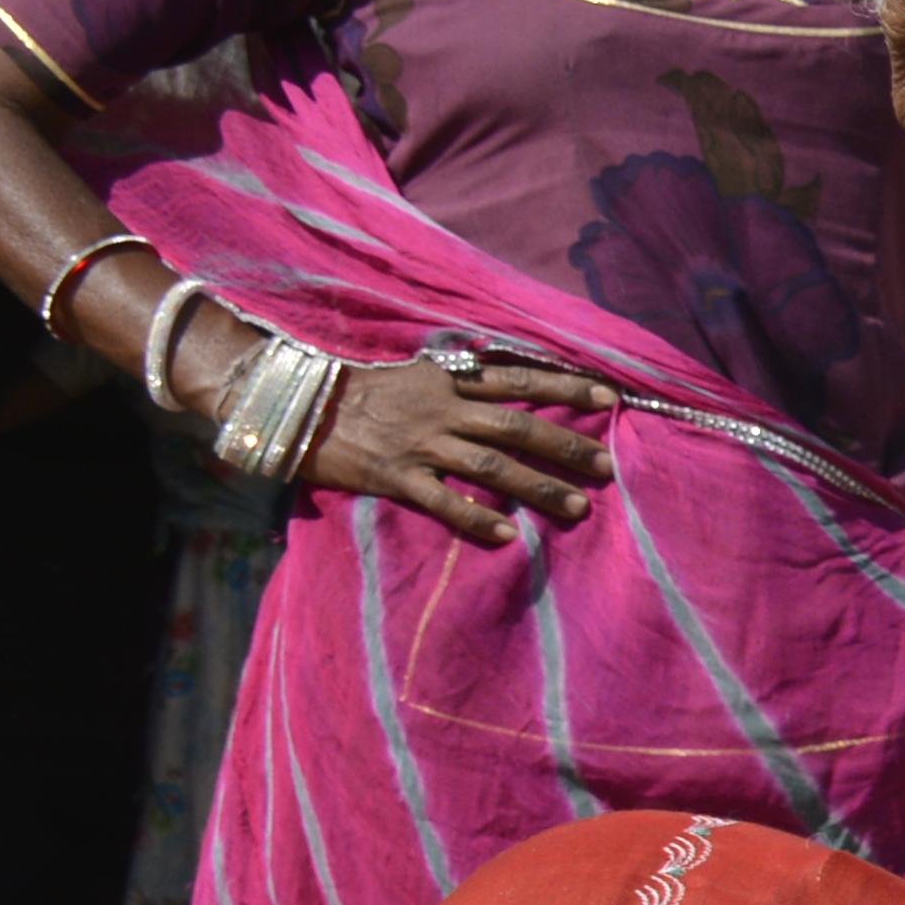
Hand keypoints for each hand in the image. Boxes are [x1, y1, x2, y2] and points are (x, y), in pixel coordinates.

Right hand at [263, 342, 618, 544]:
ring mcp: (419, 444)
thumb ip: (460, 376)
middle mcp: (442, 409)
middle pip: (517, 427)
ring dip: (538, 487)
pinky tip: (508, 536)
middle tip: (606, 466)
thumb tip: (506, 375)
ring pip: (492, 466)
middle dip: (566, 446)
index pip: (519, 380)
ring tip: (578, 508)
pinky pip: (442, 501)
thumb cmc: (359, 386)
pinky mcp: (393, 476)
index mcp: (449, 379)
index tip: (610, 396)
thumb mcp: (414, 368)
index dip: (565, 387)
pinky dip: (476, 519)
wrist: (294, 401)